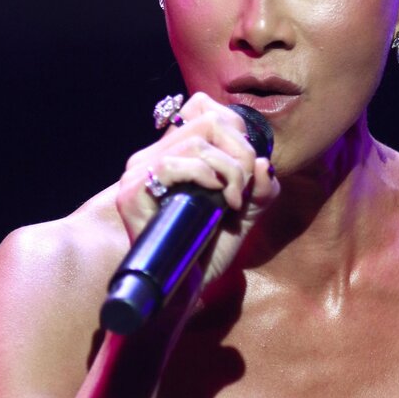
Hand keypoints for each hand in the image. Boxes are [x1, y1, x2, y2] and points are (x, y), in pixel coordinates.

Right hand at [116, 93, 278, 287]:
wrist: (179, 289)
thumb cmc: (205, 251)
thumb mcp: (243, 215)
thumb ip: (259, 190)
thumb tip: (265, 164)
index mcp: (176, 152)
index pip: (204, 107)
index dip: (236, 128)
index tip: (247, 166)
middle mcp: (154, 155)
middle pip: (209, 119)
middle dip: (241, 152)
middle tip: (244, 189)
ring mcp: (140, 172)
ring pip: (197, 140)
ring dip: (229, 169)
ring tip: (233, 200)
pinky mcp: (133, 192)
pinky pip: (173, 164)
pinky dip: (205, 176)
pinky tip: (217, 197)